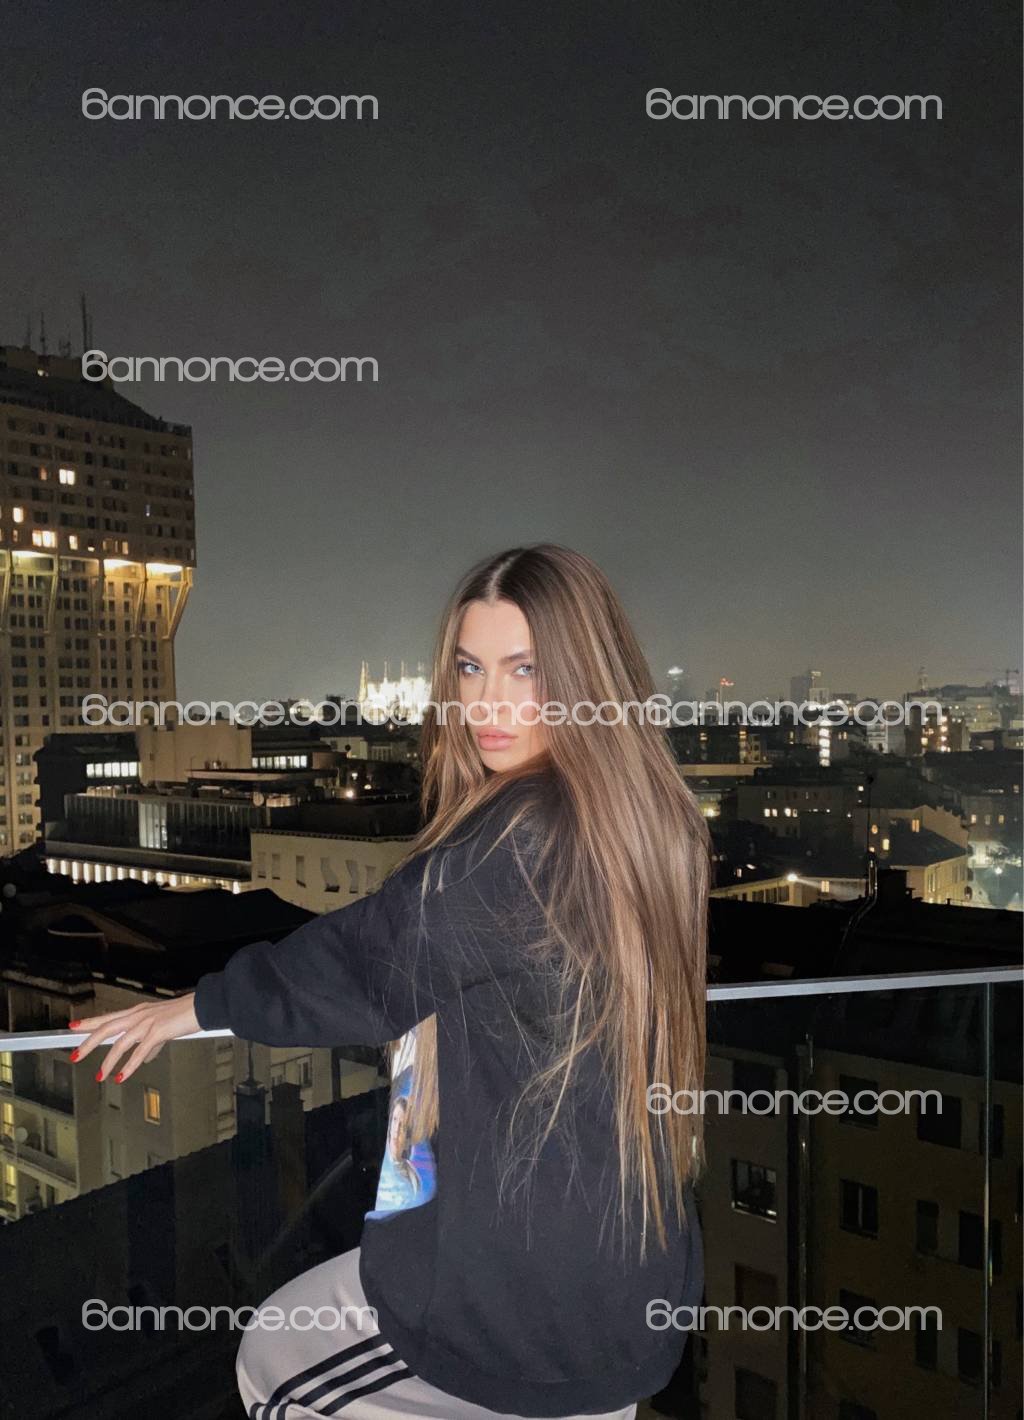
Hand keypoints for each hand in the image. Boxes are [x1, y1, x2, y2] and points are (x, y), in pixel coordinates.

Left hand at [67, 994, 202, 1083]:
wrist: (203, 1006)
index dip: (90, 1023)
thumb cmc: (185, 1014)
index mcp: (139, 1012)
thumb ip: (151, 1043)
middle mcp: (139, 1015)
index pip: (109, 1017)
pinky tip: (122, 1076)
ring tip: (100, 1075)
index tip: (75, 1027)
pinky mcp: (158, 1031)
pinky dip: (128, 1066)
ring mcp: (147, 1023)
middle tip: (75, 1055)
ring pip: (120, 1043)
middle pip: (106, 1028)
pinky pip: (139, 1053)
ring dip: (107, 1061)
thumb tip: (144, 1058)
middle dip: (88, 1043)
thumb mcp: (163, 1028)